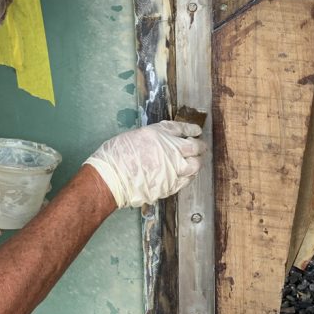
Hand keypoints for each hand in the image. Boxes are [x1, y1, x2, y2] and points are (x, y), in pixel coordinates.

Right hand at [85, 121, 205, 208]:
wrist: (112, 178)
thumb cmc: (116, 155)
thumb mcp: (135, 137)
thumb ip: (152, 140)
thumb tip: (160, 145)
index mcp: (159, 133)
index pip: (181, 128)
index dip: (191, 129)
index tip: (196, 131)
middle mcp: (170, 149)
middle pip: (194, 147)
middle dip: (200, 147)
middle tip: (202, 148)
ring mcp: (172, 168)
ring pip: (194, 166)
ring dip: (196, 163)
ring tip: (196, 163)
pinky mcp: (170, 185)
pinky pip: (185, 181)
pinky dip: (188, 177)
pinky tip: (187, 176)